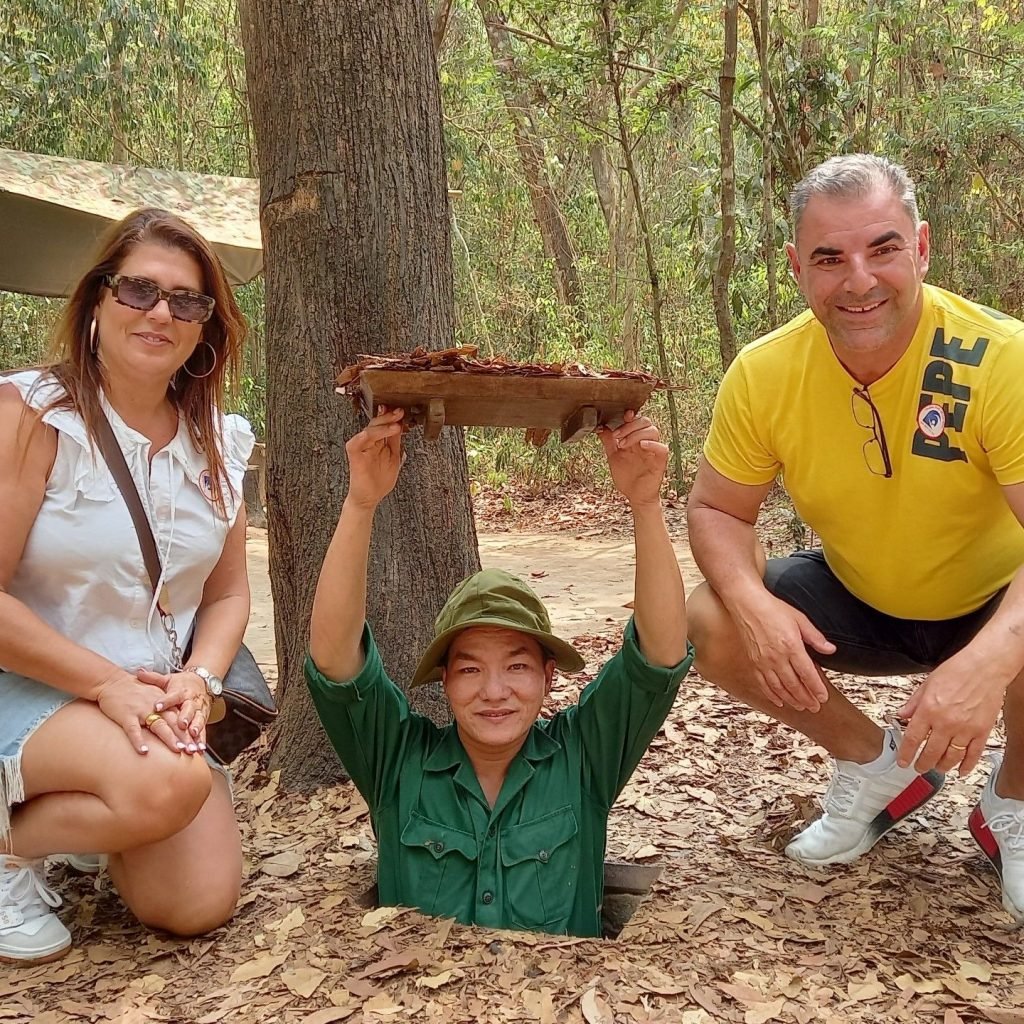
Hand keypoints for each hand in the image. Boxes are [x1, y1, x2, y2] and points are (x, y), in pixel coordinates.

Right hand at [95, 672, 190, 754]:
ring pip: (158, 726)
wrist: (112, 681)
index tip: (198, 743)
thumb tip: (178, 722)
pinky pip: (133, 730)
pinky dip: (138, 740)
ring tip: (178, 750)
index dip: (190, 731)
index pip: (180, 718)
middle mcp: (155, 707)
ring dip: (169, 738)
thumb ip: (166, 707)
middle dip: (185, 737)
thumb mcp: (154, 695)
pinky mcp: (126, 716)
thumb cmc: (133, 690)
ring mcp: (141, 711)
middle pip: (173, 723)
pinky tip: (144, 751)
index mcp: (163, 703)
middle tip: (193, 750)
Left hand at [138, 668, 210, 750]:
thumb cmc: (180, 684)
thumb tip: (138, 672)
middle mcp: (191, 700)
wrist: (202, 682)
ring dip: (196, 730)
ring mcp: (199, 710)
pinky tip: (200, 749)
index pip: (172, 695)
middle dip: (186, 717)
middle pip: (189, 709)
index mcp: (181, 691)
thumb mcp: (168, 680)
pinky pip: (203, 730)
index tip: (157, 706)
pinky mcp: (203, 718)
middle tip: (181, 725)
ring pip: (198, 720)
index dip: (165, 701)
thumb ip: (153, 678)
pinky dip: (201, 740)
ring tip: (193, 738)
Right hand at [345, 406, 404, 508]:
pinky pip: (358, 440)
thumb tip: (401, 424)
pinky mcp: (354, 454)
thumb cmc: (380, 480)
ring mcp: (360, 447)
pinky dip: (369, 434)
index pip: (384, 424)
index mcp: (378, 441)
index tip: (403, 411)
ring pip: (370, 429)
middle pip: (377, 423)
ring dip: (383, 425)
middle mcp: (368, 441)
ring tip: (396, 425)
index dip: (393, 417)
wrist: (370, 498)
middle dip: (389, 417)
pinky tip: (380, 433)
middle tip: (400, 412)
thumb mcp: (394, 457)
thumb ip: (395, 441)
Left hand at [597, 411, 666, 506]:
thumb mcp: (613, 456)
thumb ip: (608, 441)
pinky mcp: (660, 461)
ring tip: (623, 444)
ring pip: (653, 431)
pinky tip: (641, 445)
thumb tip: (601, 427)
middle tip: (617, 436)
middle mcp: (646, 442)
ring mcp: (653, 451)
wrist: (635, 496)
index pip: (637, 420)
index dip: (631, 416)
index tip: (623, 416)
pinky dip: (652, 444)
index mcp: (635, 439)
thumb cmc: (626, 477)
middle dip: (630, 426)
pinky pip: (662, 448)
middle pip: (646, 422)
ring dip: (636, 434)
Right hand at [733, 591, 834, 711]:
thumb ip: (815, 636)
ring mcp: (764, 662)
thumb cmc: (772, 609)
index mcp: (791, 646)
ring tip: (801, 706)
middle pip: (794, 685)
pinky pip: (763, 684)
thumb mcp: (799, 619)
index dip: (816, 688)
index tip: (823, 697)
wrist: (747, 604)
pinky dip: (772, 695)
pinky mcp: (754, 662)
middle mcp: (777, 657)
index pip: (807, 674)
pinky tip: (779, 701)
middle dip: (806, 698)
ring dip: (791, 700)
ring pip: (779, 688)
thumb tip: (830, 649)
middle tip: (815, 707)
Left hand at [896, 655, 1004, 774]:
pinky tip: (961, 770)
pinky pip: (974, 754)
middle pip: (931, 752)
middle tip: (919, 768)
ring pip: (951, 757)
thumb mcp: (926, 684)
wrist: (984, 667)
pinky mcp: (982, 731)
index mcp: (928, 710)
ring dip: (942, 766)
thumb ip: (913, 703)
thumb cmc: (957, 670)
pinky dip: (967, 765)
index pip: (913, 739)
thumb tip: (902, 715)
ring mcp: (965, 729)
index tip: (903, 762)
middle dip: (923, 764)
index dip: (906, 754)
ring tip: (936, 768)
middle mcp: (946, 722)